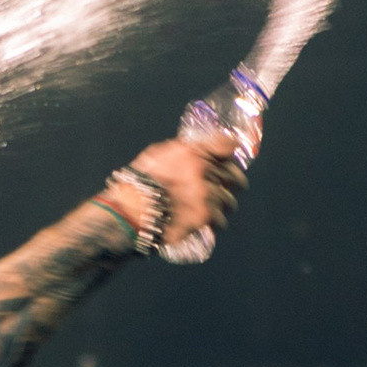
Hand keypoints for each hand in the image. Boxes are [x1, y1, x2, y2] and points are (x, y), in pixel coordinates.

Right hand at [125, 128, 242, 251]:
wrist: (132, 210)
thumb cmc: (140, 182)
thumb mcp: (160, 154)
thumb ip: (183, 151)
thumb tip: (197, 151)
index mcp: (192, 153)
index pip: (225, 144)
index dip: (230, 149)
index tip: (229, 155)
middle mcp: (203, 172)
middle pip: (235, 175)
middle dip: (234, 182)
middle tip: (230, 187)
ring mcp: (205, 196)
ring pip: (229, 201)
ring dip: (223, 205)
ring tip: (212, 208)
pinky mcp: (203, 217)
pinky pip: (220, 221)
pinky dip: (213, 222)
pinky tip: (205, 222)